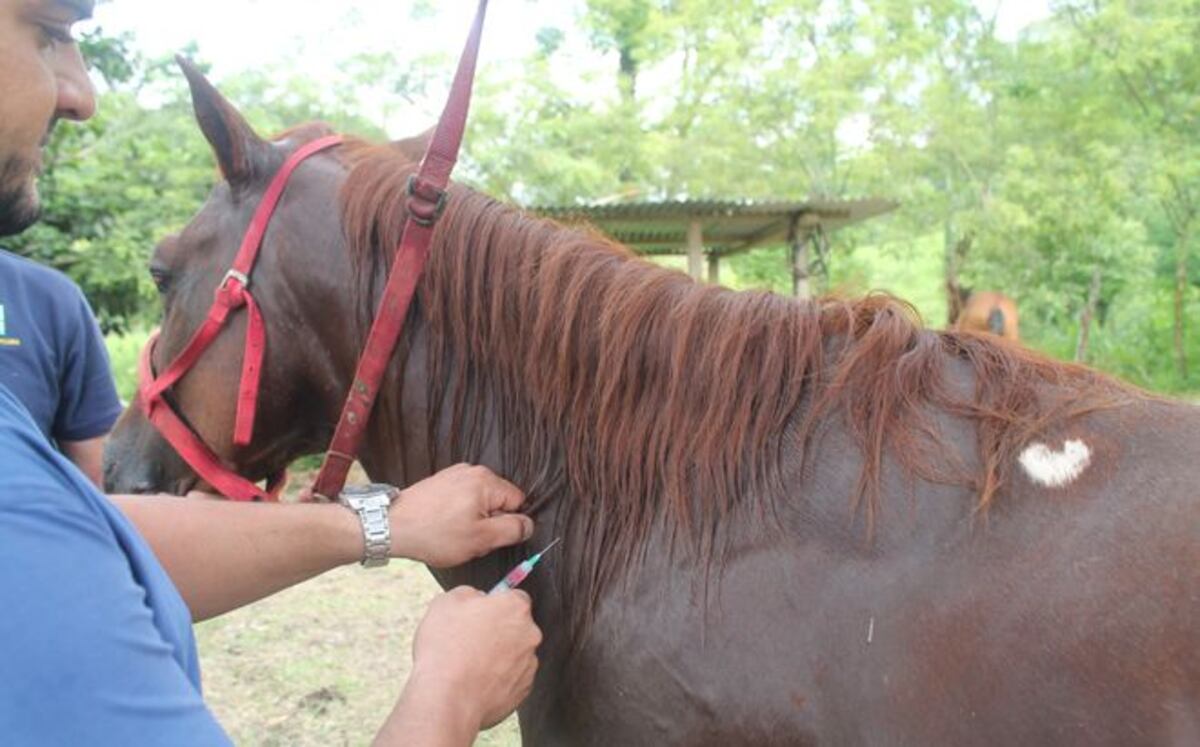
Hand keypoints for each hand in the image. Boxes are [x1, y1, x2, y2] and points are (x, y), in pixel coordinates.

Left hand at [390, 464, 533, 566]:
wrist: (391, 526)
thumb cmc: (434, 534)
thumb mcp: (481, 539)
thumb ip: (512, 530)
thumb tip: (528, 525)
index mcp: (486, 480)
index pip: (518, 501)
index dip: (508, 524)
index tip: (489, 536)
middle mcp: (472, 470)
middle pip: (498, 500)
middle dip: (489, 522)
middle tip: (469, 538)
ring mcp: (454, 474)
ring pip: (480, 502)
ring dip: (472, 520)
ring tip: (452, 533)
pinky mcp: (441, 482)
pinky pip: (462, 499)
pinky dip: (458, 514)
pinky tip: (443, 526)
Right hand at [406, 587, 541, 730]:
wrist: (447, 697)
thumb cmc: (445, 647)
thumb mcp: (446, 602)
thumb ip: (469, 593)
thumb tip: (477, 598)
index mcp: (515, 608)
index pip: (515, 598)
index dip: (496, 605)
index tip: (481, 614)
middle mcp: (529, 634)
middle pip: (517, 626)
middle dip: (498, 631)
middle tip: (470, 640)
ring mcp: (528, 664)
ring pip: (515, 653)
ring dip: (498, 656)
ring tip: (469, 664)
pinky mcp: (522, 690)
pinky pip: (511, 678)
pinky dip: (497, 678)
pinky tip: (475, 681)